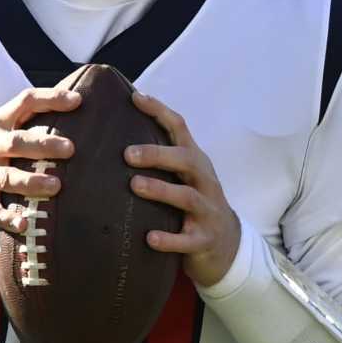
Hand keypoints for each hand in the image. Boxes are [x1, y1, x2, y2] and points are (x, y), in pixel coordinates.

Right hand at [0, 86, 79, 237]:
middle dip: (43, 145)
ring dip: (31, 182)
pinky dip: (7, 218)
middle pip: (15, 142)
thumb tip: (74, 106)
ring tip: (56, 186)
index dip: (50, 99)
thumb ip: (26, 124)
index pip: (24, 102)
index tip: (78, 100)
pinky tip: (23, 224)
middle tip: (70, 149)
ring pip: (6, 178)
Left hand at [125, 94, 241, 287]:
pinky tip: (150, 238)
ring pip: (187, 197)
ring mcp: (207, 211)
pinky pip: (187, 239)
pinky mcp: (204, 239)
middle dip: (158, 154)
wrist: (226, 244)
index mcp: (195, 162)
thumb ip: (161, 158)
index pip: (180, 128)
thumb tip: (115, 134)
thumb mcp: (184, 176)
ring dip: (161, 190)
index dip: (160, 111)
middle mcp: (204, 182)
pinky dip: (169, 239)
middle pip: (186, 160)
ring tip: (135, 185)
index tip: (135, 98)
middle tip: (127, 154)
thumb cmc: (193, 203)